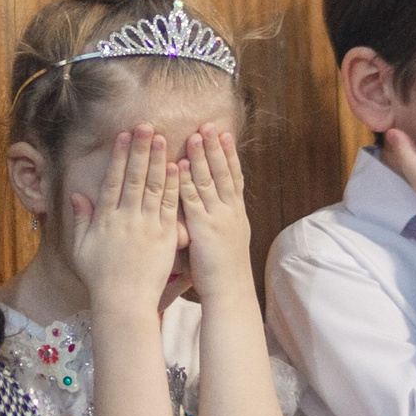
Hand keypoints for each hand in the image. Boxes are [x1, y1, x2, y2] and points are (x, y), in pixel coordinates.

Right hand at [68, 128, 181, 318]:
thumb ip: (81, 220)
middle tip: (146, 126)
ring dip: (158, 161)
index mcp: (106, 219)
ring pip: (154, 187)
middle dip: (140, 150)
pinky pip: (170, 207)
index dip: (120, 156)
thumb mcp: (82, 248)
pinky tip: (177, 167)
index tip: (124, 135)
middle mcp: (126, 218)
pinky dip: (173, 186)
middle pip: (134, 177)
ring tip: (163, 138)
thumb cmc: (100, 278)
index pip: (113, 180)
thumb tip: (78, 195)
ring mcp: (147, 226)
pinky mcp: (165, 237)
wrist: (123, 302)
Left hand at [176, 126, 255, 303]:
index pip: (234, 177)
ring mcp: (218, 218)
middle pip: (224, 172)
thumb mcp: (226, 240)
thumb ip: (219, 221)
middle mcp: (230, 211)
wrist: (230, 291)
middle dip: (216, 148)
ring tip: (194, 135)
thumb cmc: (224, 271)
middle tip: (209, 124)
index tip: (224, 134)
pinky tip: (178, 165)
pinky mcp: (203, 228)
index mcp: (236, 213)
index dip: (229, 155)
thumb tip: (212, 209)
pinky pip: (192, 200)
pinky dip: (185, 181)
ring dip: (201, 157)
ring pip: (209, 181)